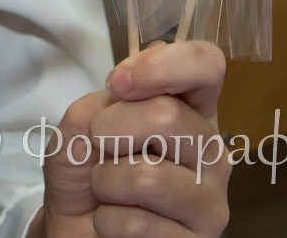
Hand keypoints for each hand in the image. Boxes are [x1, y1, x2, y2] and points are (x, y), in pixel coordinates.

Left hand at [35, 40, 230, 237]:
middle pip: (169, 117)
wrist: (75, 228)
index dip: (163, 64)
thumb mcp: (82, 123)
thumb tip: (126, 87)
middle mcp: (211, 152)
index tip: (118, 83)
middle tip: (99, 149)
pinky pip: (137, 225)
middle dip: (110, 131)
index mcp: (192, 112)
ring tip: (107, 191)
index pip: (207, 65)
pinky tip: (116, 224)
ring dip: (105, 182)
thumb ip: (104, 99)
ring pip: (148, 178)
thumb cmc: (85, 170)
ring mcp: (211, 202)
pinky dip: (107, 222)